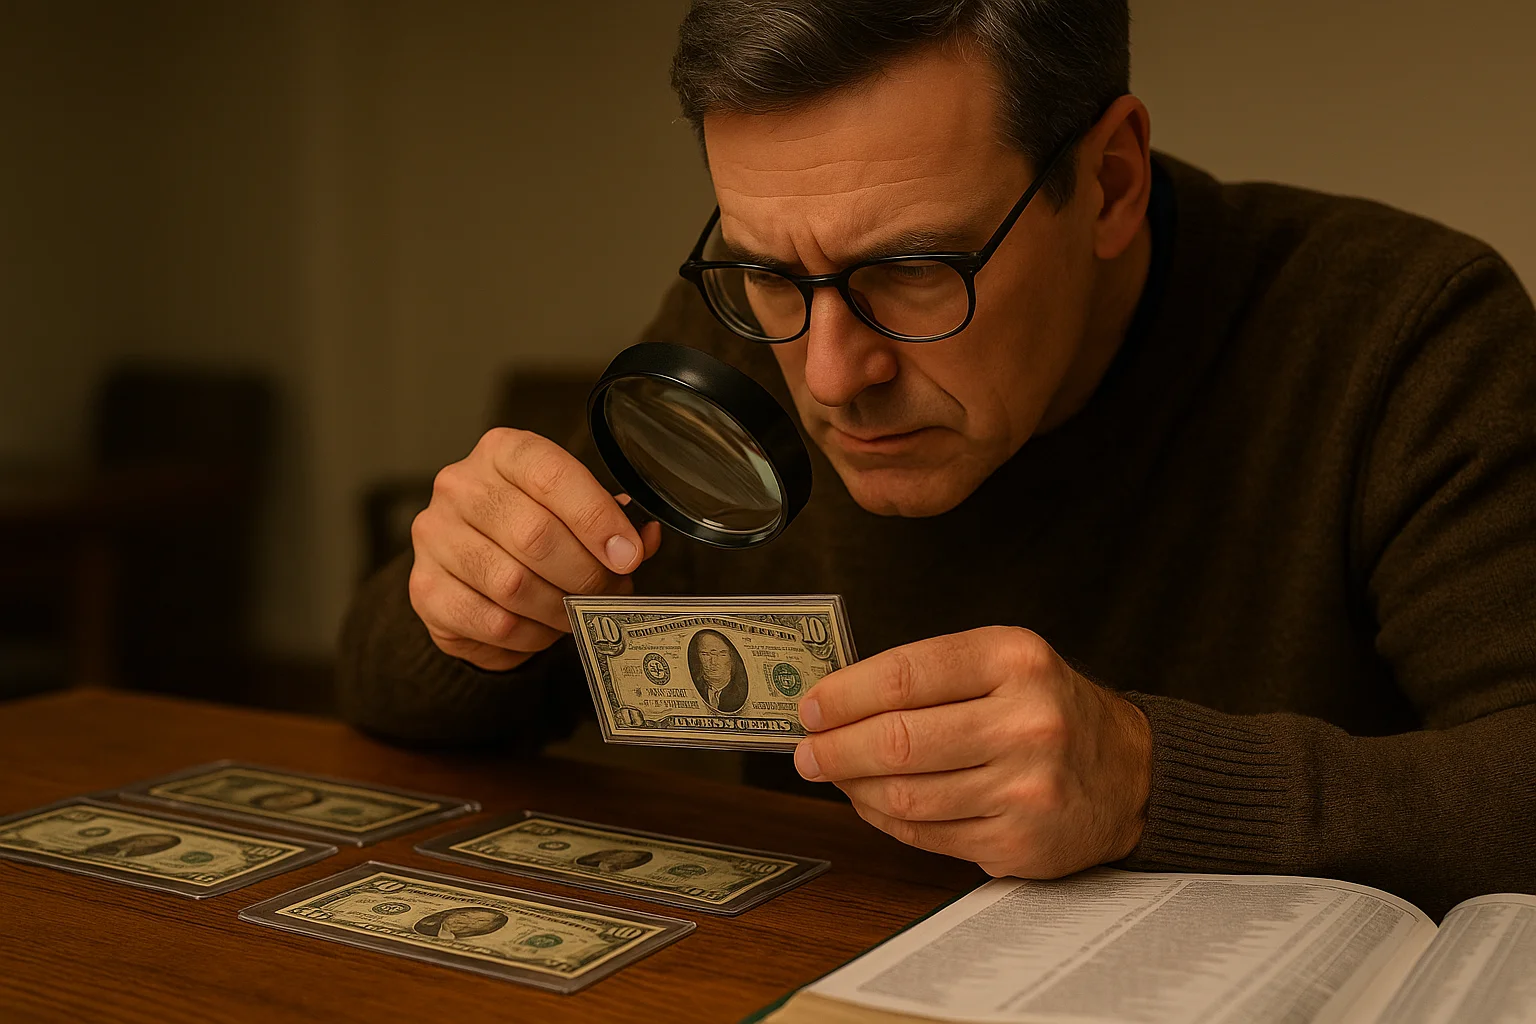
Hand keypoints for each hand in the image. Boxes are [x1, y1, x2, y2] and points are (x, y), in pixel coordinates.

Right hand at [409, 428, 662, 670]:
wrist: (467, 571)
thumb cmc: (528, 531)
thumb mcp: (570, 512)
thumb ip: (611, 523)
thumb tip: (645, 540)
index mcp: (502, 452)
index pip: (551, 474)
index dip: (597, 518)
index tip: (628, 554)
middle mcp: (460, 486)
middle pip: (534, 534)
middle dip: (586, 573)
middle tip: (611, 591)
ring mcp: (435, 537)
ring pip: (512, 584)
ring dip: (561, 608)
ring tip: (581, 611)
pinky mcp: (424, 589)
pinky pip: (493, 623)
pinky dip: (532, 634)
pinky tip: (545, 628)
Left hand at [793, 626, 1150, 877]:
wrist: (1131, 775)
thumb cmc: (1050, 712)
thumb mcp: (1005, 665)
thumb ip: (929, 675)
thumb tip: (834, 700)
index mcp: (1015, 661)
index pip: (905, 675)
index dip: (843, 694)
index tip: (810, 706)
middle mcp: (1026, 723)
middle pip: (897, 741)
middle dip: (834, 748)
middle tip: (806, 751)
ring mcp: (1025, 789)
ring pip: (904, 795)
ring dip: (853, 787)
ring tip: (836, 775)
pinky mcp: (1019, 843)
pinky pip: (925, 834)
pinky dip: (885, 819)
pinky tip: (873, 801)